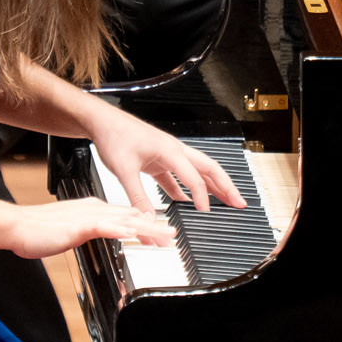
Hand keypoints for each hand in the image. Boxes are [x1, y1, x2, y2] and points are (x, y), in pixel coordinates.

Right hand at [9, 198, 174, 258]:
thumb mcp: (69, 233)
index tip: (161, 232)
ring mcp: (87, 217)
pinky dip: (121, 229)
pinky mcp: (79, 226)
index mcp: (92, 210)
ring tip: (165, 236)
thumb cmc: (35, 232)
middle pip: (131, 218)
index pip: (125, 217)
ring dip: (147, 229)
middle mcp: (94, 210)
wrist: (17, 227)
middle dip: (154, 227)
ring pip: (124, 221)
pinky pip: (104, 227)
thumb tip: (96, 237)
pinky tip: (133, 234)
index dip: (145, 224)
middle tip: (174, 235)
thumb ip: (85, 233)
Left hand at [88, 109, 247, 214]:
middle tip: (240, 202)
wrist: (102, 122)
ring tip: (225, 202)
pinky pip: (179, 177)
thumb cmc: (114, 137)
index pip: (195, 177)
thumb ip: (138, 198)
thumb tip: (148, 219)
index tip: (207, 213)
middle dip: (226, 186)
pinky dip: (187, 190)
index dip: (203, 197)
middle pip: (209, 169)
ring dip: (212, 187)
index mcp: (170, 150)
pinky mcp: (159, 160)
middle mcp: (175, 150)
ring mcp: (169, 155)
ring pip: (198, 172)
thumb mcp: (124, 170)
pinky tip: (188, 203)